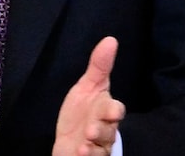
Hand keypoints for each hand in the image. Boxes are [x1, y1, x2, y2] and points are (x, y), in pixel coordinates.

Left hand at [53, 37, 125, 155]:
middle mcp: (105, 129)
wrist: (70, 140)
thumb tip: (111, 39)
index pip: (114, 109)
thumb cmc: (81, 112)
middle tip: (92, 130)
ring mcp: (98, 145)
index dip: (113, 110)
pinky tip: (79, 152)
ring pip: (101, 146)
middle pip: (109, 130)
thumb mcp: (87, 87)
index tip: (111, 111)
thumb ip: (99, 66)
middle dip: (102, 129)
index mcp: (105, 110)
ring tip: (84, 144)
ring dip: (93, 145)